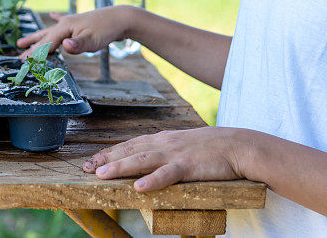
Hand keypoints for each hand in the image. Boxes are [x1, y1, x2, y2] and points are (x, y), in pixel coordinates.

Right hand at [16, 6, 133, 58]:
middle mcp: (65, 24)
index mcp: (65, 28)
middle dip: (31, 47)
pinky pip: (63, 20)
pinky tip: (53, 14)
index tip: (22, 62)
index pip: (46, 44)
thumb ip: (77, 45)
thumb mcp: (92, 40)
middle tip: (18, 55)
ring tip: (22, 40)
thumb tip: (64, 46)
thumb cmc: (106, 30)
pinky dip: (56, 17)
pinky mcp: (79, 22)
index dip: (34, 54)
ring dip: (37, 36)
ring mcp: (71, 22)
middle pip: (44, 37)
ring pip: (50, 30)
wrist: (121, 17)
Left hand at [83, 127, 254, 191]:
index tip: (91, 160)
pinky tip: (139, 187)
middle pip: (130, 150)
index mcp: (162, 139)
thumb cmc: (212, 148)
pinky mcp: (189, 166)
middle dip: (106, 159)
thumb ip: (165, 150)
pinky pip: (168, 175)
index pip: (130, 145)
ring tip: (101, 174)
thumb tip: (147, 158)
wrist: (240, 145)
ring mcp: (176, 154)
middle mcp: (164, 143)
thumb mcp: (183, 145)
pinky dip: (153, 181)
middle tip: (86, 168)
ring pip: (142, 160)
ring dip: (120, 167)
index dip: (110, 153)